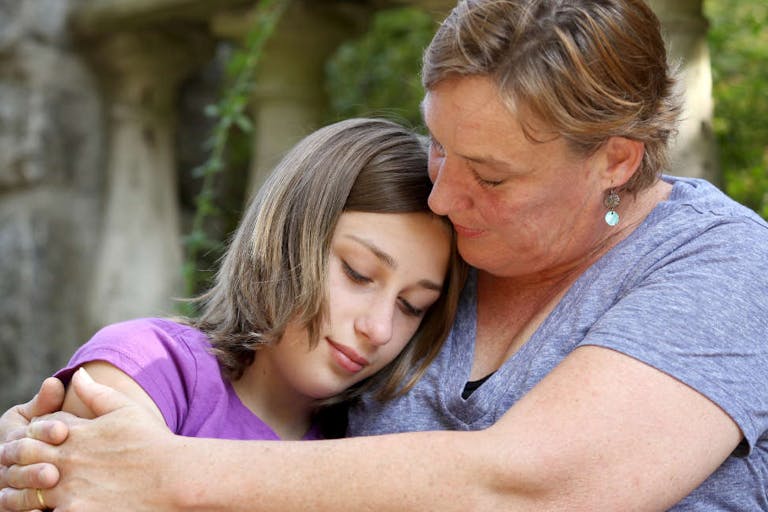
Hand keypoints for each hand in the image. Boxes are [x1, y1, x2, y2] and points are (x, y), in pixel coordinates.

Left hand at [0, 369, 176, 511]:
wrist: (174, 477)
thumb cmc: (153, 442)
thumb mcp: (126, 409)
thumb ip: (97, 393)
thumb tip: (79, 374)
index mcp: (77, 433)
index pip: (37, 430)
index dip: (32, 434)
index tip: (37, 441)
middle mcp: (68, 459)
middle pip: (25, 458)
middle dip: (19, 461)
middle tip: (20, 467)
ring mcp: (70, 489)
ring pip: (27, 492)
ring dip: (23, 493)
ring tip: (28, 494)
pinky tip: (49, 509)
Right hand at [1, 378, 66, 501]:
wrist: (55, 459)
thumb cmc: (51, 433)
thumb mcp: (47, 418)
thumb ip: (48, 402)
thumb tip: (54, 382)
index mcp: (13, 436)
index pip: (25, 433)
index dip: (43, 430)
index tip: (63, 430)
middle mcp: (5, 462)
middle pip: (16, 462)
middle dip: (33, 465)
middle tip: (55, 468)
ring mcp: (7, 485)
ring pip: (12, 489)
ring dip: (29, 488)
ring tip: (51, 482)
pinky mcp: (12, 505)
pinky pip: (13, 511)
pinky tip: (42, 511)